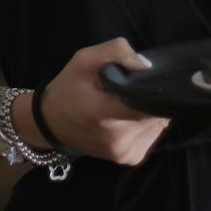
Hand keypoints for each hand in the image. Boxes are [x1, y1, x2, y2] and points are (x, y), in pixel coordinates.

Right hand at [32, 37, 170, 165]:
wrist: (51, 122)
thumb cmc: (69, 87)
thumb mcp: (86, 59)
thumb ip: (118, 52)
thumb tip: (147, 66)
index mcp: (105, 113)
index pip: (150, 104)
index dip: (156, 88)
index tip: (150, 78)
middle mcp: (119, 139)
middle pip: (157, 113)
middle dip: (150, 97)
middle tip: (132, 88)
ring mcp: (126, 153)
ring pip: (158, 124)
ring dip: (149, 111)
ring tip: (128, 102)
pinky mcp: (131, 158)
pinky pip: (152, 134)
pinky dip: (146, 123)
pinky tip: (129, 116)